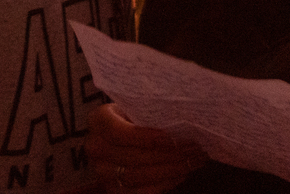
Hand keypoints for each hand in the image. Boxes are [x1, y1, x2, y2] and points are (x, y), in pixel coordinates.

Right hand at [85, 104, 209, 193]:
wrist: (120, 134)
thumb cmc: (134, 114)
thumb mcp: (135, 105)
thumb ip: (149, 109)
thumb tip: (182, 113)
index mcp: (98, 120)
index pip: (119, 132)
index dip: (147, 137)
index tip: (173, 137)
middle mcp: (95, 148)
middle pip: (133, 156)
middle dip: (168, 153)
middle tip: (193, 147)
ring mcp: (102, 173)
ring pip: (139, 176)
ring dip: (171, 169)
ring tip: (193, 159)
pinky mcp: (114, 191)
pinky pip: (142, 192)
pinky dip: (165, 183)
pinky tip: (182, 172)